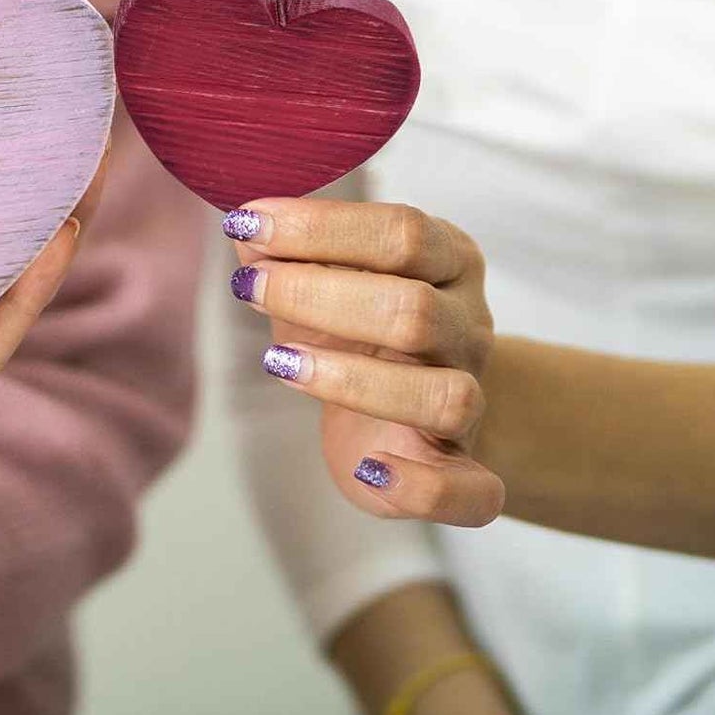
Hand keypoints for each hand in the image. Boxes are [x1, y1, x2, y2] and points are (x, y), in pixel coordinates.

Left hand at [224, 198, 502, 524]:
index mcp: (448, 262)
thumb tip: (241, 223)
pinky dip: (420, 487)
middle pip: (415, 310)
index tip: (247, 221)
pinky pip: (473, 492)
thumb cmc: (360, 333)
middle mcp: (468, 329)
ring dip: (356, 382)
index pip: (402, 232)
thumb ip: (284, 250)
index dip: (321, 228)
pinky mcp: (462, 474)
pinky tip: (368, 470)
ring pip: (445, 396)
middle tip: (247, 287)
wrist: (415, 414)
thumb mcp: (323, 281)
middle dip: (319, 295)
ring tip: (279, 363)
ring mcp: (473, 404)